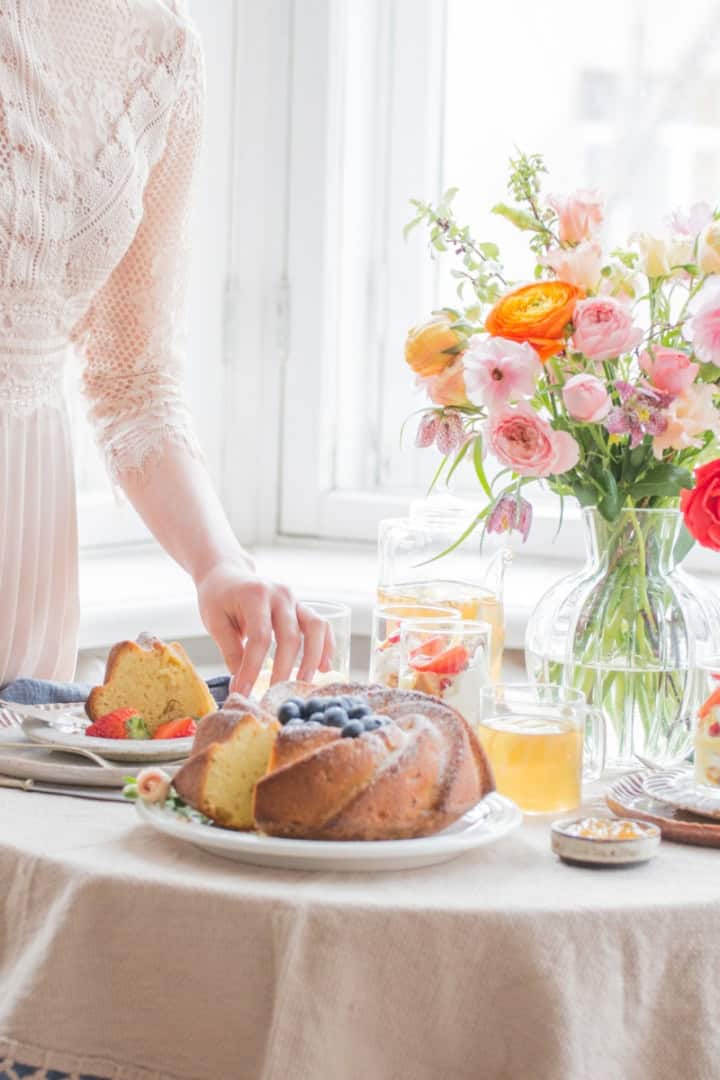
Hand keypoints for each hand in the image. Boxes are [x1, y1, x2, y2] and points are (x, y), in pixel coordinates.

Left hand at [195, 561, 334, 695]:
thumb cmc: (218, 596)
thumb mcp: (215, 622)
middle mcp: (280, 595)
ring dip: (313, 657)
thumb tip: (242, 684)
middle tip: (273, 694)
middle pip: (290, 636)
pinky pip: (320, 625)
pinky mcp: (301, 606)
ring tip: (305, 682)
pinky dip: (326, 645)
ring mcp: (294, 599)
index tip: (244, 691)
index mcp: (255, 595)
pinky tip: (324, 666)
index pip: (260, 638)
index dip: (253, 668)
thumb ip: (231, 651)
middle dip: (284, 669)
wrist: (227, 572)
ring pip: (314, 628)